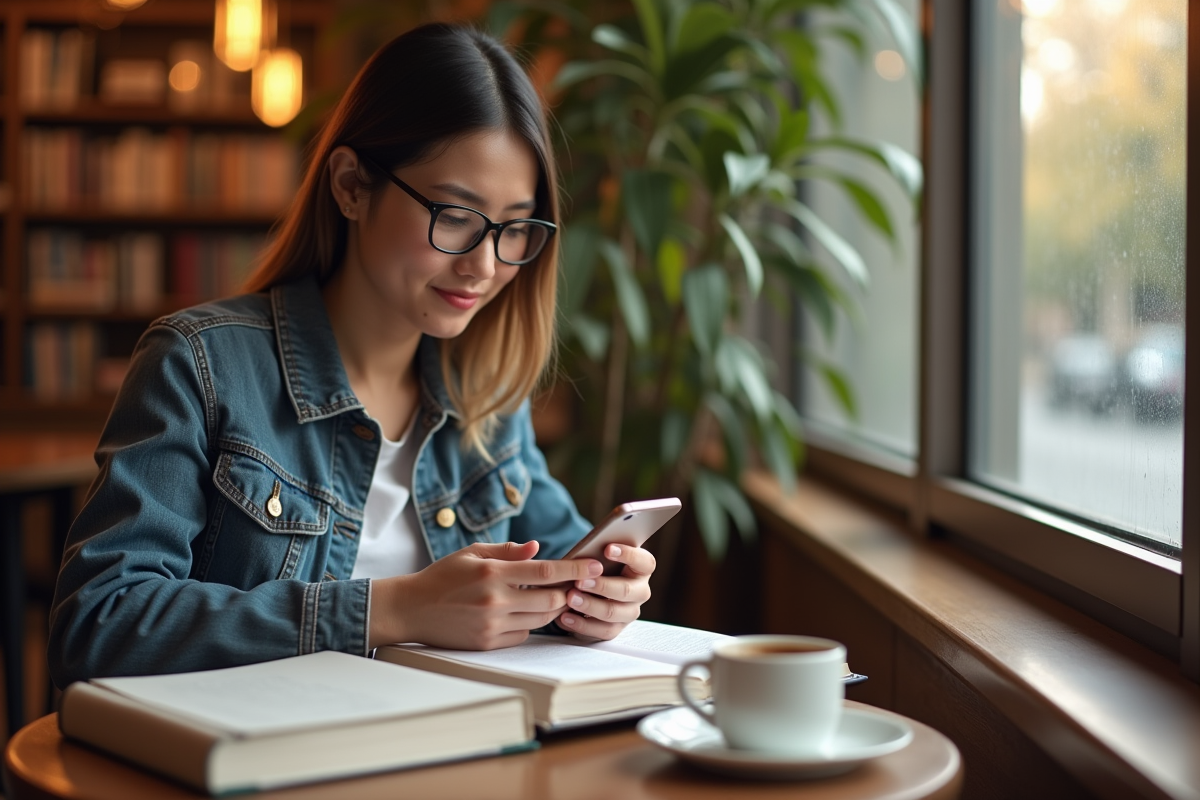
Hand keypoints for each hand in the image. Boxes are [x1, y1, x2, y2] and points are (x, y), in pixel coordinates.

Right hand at [369, 540, 602, 649]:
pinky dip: (530, 624)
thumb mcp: (472, 553)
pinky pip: (522, 635)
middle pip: (552, 601)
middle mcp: (495, 600)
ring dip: (552, 609)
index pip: (546, 571)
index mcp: (493, 573)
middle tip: (578, 585)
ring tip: (554, 596)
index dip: (575, 569)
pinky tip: (523, 613)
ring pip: (541, 620)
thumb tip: (538, 548)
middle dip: (569, 593)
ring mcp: (492, 625)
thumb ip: (507, 551)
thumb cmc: (441, 577)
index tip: (595, 566)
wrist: (410, 609)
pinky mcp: (487, 643)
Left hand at [557, 543, 654, 640]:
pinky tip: (565, 616)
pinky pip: (602, 630)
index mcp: (642, 569)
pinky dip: (582, 624)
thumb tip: (587, 554)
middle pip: (627, 590)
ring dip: (590, 606)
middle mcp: (640, 591)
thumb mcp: (599, 557)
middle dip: (602, 586)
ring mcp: (630, 612)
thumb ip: (598, 555)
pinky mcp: (616, 628)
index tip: (607, 549)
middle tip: (580, 581)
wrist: (589, 590)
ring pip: (613, 612)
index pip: (644, 562)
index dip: (628, 554)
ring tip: (570, 598)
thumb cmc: (596, 567)